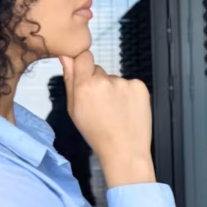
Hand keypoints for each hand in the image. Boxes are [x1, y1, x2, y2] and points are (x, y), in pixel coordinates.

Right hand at [58, 50, 154, 186]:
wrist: (125, 150)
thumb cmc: (97, 134)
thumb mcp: (74, 110)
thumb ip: (69, 81)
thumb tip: (66, 57)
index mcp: (85, 86)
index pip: (83, 56)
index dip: (83, 65)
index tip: (85, 76)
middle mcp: (105, 81)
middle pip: (98, 70)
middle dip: (97, 83)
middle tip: (101, 105)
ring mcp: (125, 83)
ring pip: (114, 79)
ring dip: (113, 90)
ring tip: (114, 111)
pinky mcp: (140, 87)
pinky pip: (129, 84)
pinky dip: (128, 94)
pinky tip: (126, 110)